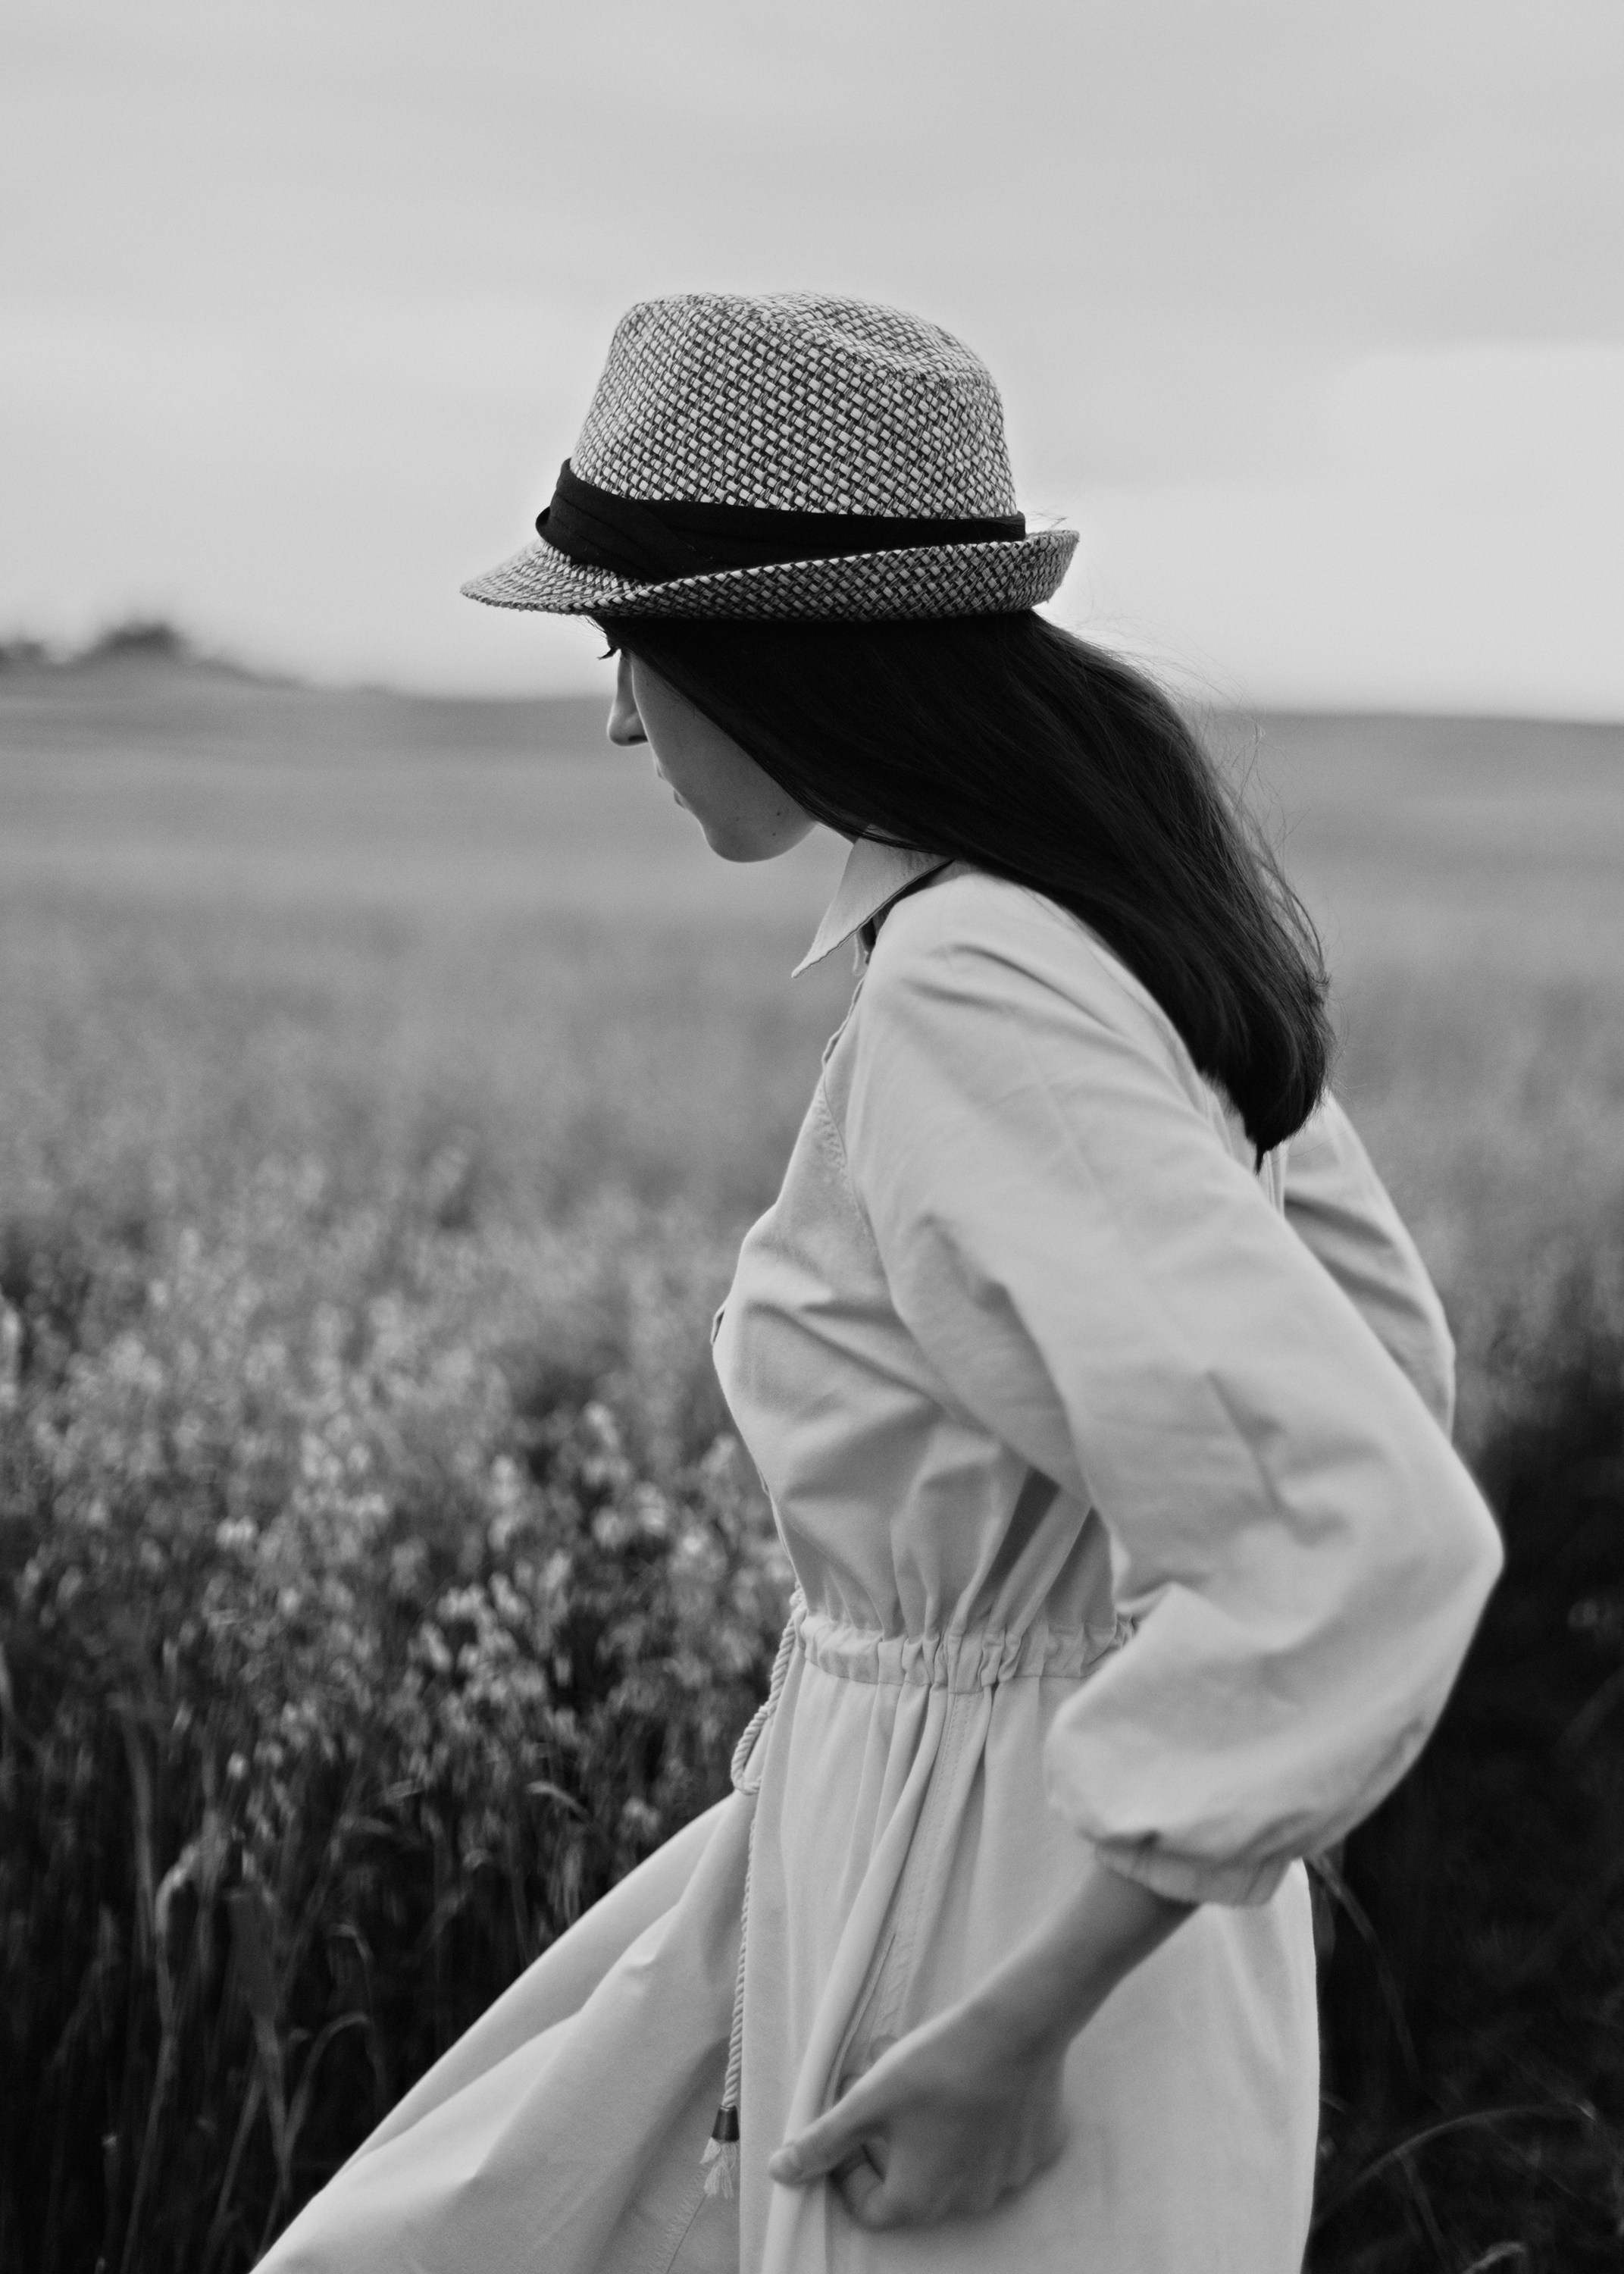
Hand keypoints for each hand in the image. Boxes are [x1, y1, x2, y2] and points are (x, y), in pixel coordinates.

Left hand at [766, 2001, 1068, 2229]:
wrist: (1017, 2030)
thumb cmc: (936, 2067)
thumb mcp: (868, 2100)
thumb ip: (823, 2141)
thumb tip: (780, 2172)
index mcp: (921, 2199)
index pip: (869, 2207)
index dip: (846, 2170)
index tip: (843, 2131)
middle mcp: (966, 2202)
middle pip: (909, 2181)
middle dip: (882, 2138)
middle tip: (872, 2089)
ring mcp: (1006, 2178)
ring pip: (952, 2159)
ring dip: (924, 2126)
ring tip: (911, 2072)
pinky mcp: (1034, 2149)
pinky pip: (993, 2145)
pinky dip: (972, 2121)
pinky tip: (963, 2081)